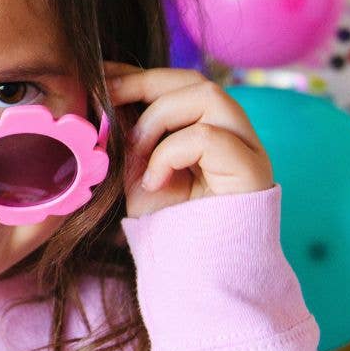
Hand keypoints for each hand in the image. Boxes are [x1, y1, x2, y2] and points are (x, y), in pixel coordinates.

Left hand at [103, 61, 273, 217]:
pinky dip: (170, 153)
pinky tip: (154, 183)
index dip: (136, 74)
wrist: (195, 276)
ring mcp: (249, 149)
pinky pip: (208, 136)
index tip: (97, 77)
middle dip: (142, 84)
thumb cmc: (167, 226)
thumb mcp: (137, 171)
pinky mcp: (253, 171)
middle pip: (194, 80)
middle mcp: (235, 132)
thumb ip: (129, 133)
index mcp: (209, 127)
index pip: (176, 82)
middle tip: (104, 102)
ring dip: (159, 120)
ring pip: (208, 96)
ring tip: (137, 156)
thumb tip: (100, 93)